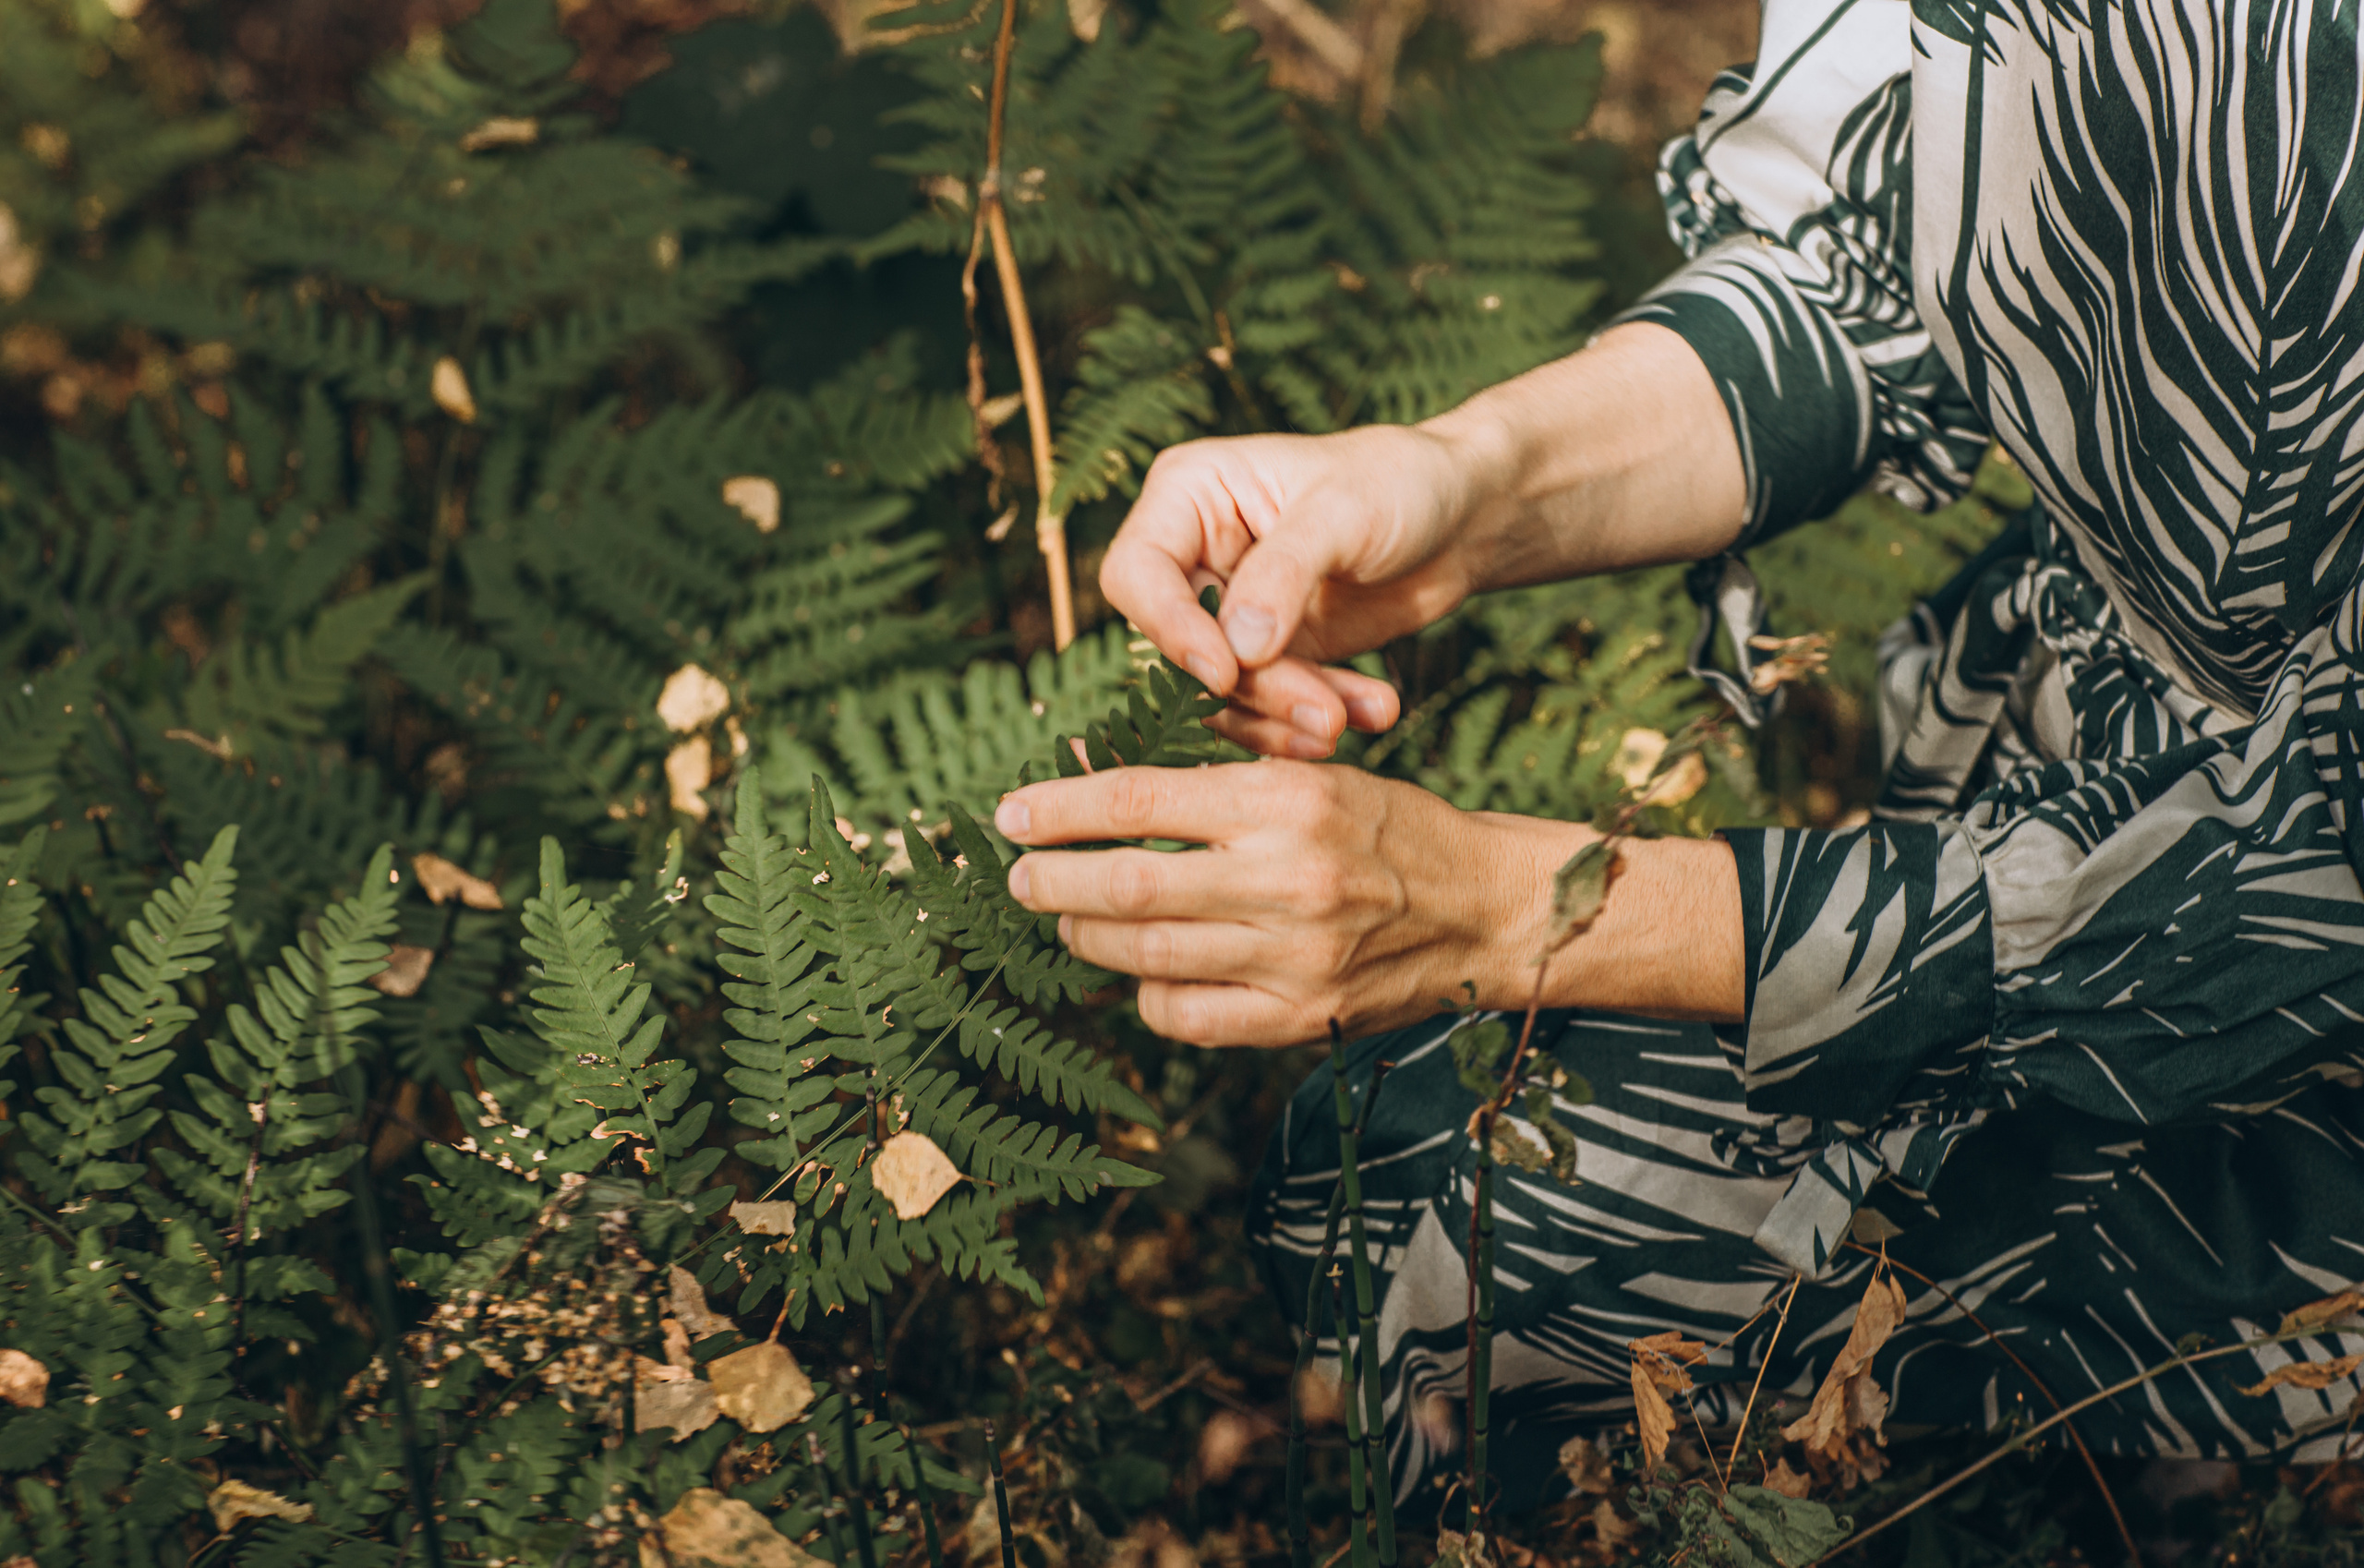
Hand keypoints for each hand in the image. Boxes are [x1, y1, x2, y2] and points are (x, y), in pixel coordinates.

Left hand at [995, 762, 1748, 1044]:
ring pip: (1145, 953)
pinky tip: (1141, 969)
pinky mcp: (1297, 1016)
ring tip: (1066, 916)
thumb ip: (1215, 780)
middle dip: (1053, 881)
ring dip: (1086, 935)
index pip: (1142, 799)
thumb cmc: (1391, 830)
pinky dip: (1144, 993)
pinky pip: (1184, 1014)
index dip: (1062, 808)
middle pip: (1128, 884)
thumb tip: (1094, 774)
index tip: (1013, 815)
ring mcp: (1292, 956)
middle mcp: (1287, 878)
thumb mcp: (1313, 774)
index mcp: (1287, 800)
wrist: (1488, 909)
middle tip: (1020, 877)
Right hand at [1099, 425, 1479, 758]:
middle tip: (1323, 714)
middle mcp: (1193, 555)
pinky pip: (1266, 705)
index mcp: (1188, 495)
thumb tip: (1235, 648)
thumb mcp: (1342, 512)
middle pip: (1183, 644)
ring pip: (1222, 689)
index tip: (1225, 671)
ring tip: (1351, 719)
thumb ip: (1284, 574)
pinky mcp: (1270, 655)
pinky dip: (1310, 719)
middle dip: (1252, 686)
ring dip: (1284, 714)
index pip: (1136, 573)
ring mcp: (1230, 611)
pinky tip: (1370, 712)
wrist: (1465, 515)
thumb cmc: (1399, 480)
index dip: (1170, 627)